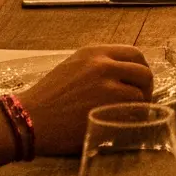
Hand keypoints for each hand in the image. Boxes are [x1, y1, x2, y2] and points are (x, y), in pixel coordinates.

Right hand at [24, 47, 152, 154]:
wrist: (30, 118)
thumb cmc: (47, 99)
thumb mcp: (72, 68)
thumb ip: (97, 67)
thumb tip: (123, 77)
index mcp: (94, 52)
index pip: (134, 54)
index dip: (140, 70)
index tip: (138, 83)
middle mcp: (103, 63)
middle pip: (143, 72)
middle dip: (146, 88)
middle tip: (140, 102)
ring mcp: (107, 85)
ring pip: (141, 93)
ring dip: (140, 106)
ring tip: (129, 116)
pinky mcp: (108, 106)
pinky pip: (134, 111)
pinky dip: (133, 119)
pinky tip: (124, 124)